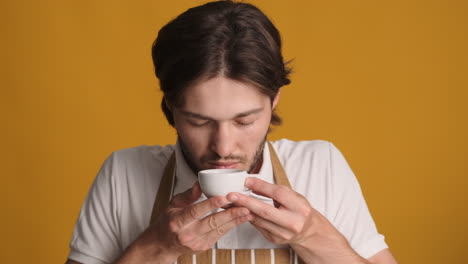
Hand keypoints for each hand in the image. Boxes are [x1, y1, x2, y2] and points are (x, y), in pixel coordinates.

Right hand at [127, 182, 251, 262]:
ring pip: (219, 230)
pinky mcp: (204, 247)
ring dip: (235, 220)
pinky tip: (240, 219)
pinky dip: (231, 226)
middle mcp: (188, 234)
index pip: (196, 211)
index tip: (224, 197)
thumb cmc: (168, 222)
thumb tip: (199, 182)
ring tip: (247, 211)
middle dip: (230, 214)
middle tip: (244, 206)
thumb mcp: (173, 205)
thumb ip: (188, 194)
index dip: (211, 204)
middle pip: (212, 222)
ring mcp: (197, 242)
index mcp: (178, 222)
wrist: (163, 244)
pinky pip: (220, 235)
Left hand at [227, 177, 366, 263]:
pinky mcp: (274, 239)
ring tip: (231, 201)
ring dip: (243, 209)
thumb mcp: (293, 195)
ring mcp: (283, 233)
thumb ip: (275, 190)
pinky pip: (258, 226)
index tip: (247, 181)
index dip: (261, 187)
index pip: (278, 194)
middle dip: (246, 202)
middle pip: (265, 210)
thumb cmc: (298, 209)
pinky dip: (248, 216)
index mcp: (299, 207)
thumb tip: (252, 183)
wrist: (308, 231)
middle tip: (231, 195)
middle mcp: (293, 222)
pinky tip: (240, 210)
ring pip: (258, 220)